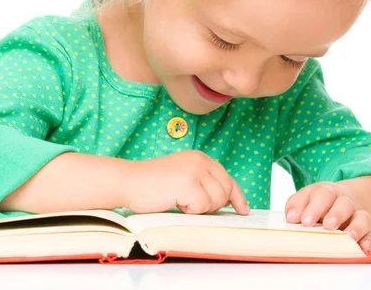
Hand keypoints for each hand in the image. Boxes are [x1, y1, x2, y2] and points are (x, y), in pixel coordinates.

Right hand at [123, 151, 248, 215]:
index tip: (243, 210)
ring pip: (216, 201)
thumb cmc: (151, 184)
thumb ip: (202, 182)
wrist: (127, 181)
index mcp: (200, 158)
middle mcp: (201, 161)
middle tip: (190, 205)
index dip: (237, 197)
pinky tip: (174, 202)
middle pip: (225, 192)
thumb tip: (226, 200)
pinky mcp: (188, 183)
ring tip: (179, 201)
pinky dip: (189, 211)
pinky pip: (202, 207)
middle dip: (212, 206)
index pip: (228, 179)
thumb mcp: (182, 177)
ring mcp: (195, 171)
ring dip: (199, 209)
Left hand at [284, 181, 370, 250]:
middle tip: (328, 226)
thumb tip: (290, 218)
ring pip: (362, 216)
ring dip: (356, 227)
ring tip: (349, 237)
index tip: (305, 221)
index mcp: (326, 192)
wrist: (340, 199)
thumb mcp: (304, 198)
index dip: (315, 207)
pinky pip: (370, 233)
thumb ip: (295, 205)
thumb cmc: (317, 202)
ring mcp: (356, 214)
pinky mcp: (366, 228)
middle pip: (344, 204)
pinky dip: (367, 240)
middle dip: (336, 214)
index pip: (323, 195)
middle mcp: (343, 201)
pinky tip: (363, 248)